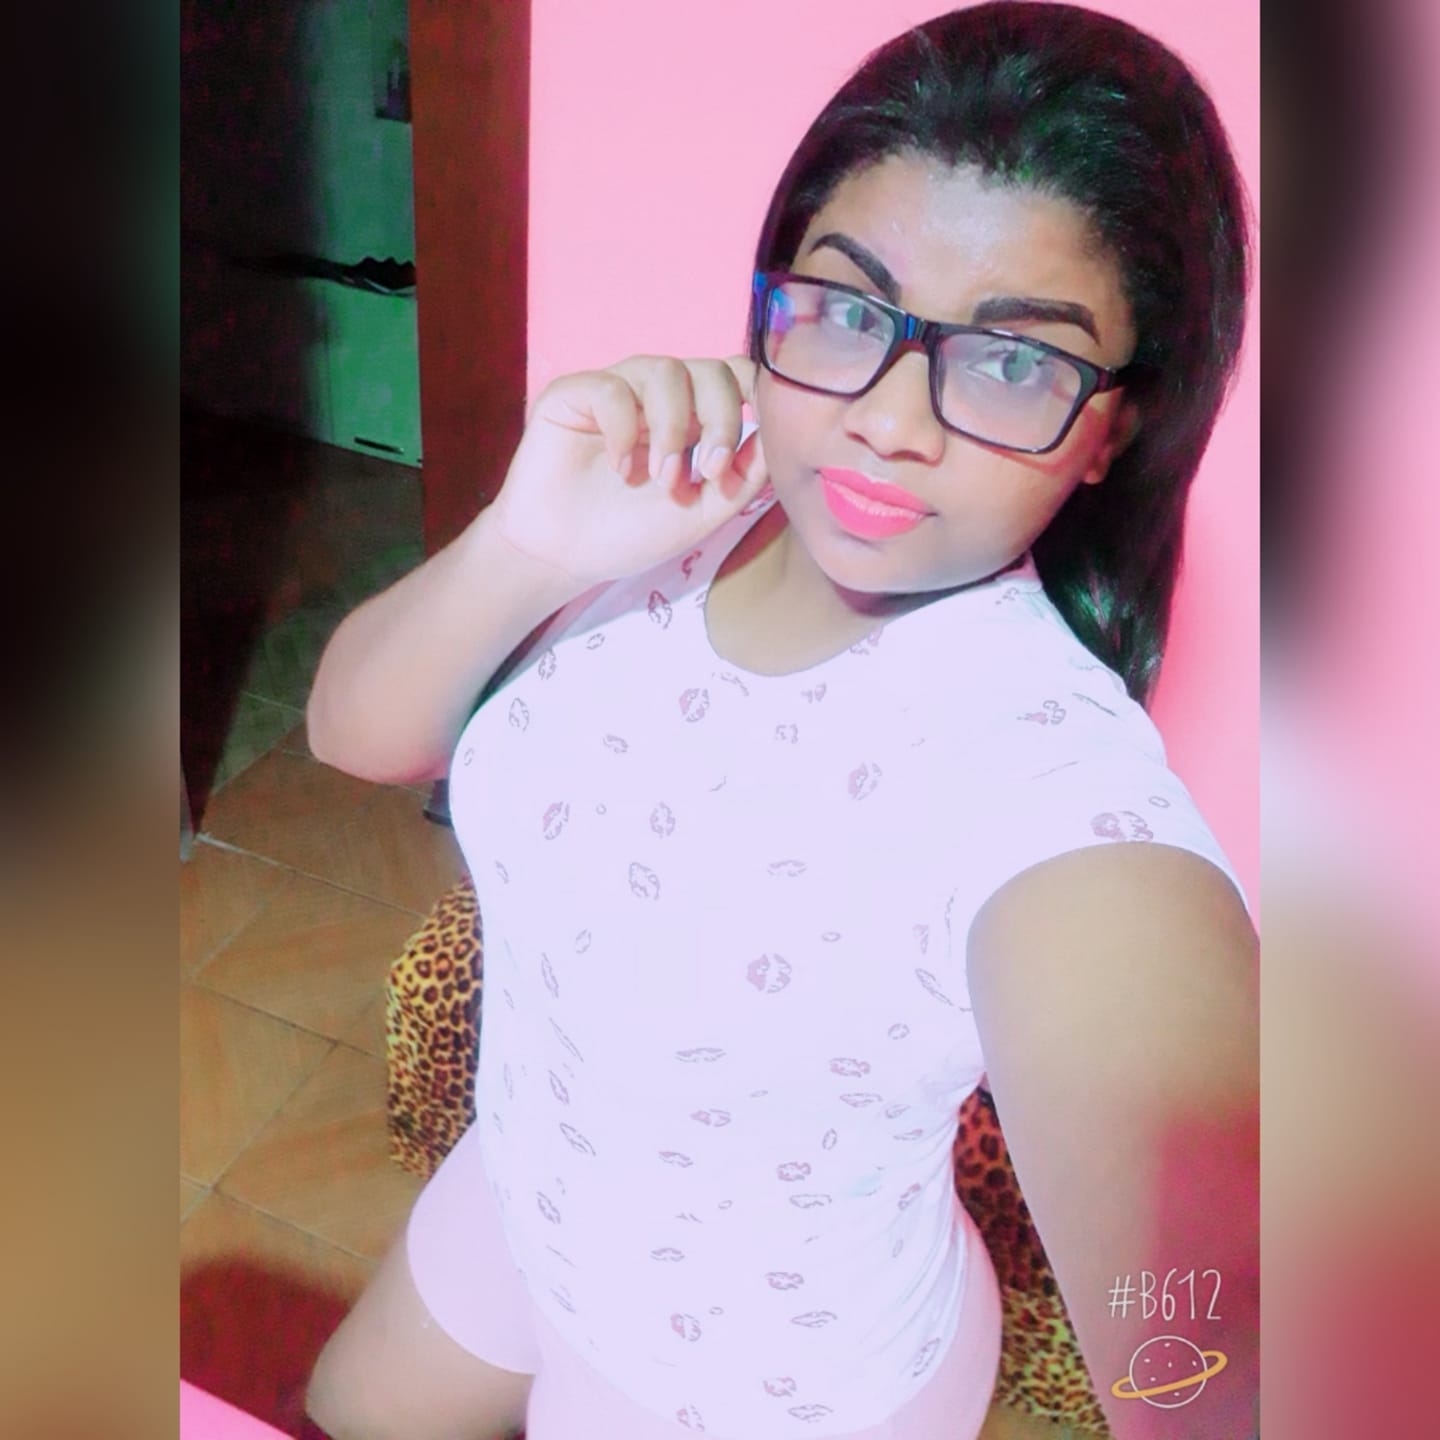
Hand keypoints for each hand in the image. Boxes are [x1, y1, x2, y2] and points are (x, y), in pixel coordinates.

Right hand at [483, 355, 770, 589]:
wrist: (563, 556)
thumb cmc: (630, 534)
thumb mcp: (703, 512)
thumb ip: (745, 476)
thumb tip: (780, 437)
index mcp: (693, 419)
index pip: (736, 378)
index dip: (755, 394)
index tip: (758, 435)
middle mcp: (657, 397)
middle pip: (711, 369)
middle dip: (721, 419)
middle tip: (708, 472)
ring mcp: (618, 390)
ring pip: (665, 369)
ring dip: (674, 428)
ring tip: (660, 478)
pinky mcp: (575, 394)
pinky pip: (612, 388)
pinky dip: (624, 429)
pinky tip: (619, 467)